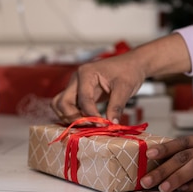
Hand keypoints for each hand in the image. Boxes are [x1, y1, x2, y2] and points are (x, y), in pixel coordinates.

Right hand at [51, 34, 191, 123]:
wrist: (131, 65)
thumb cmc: (128, 71)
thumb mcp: (125, 88)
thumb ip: (117, 106)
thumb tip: (112, 124)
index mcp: (86, 73)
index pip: (83, 98)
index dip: (91, 115)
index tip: (103, 125)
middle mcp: (76, 79)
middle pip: (63, 102)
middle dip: (74, 117)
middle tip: (91, 127)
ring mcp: (75, 86)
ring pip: (61, 105)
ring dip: (70, 117)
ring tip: (87, 125)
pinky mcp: (78, 93)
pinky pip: (68, 107)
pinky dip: (74, 116)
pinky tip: (88, 123)